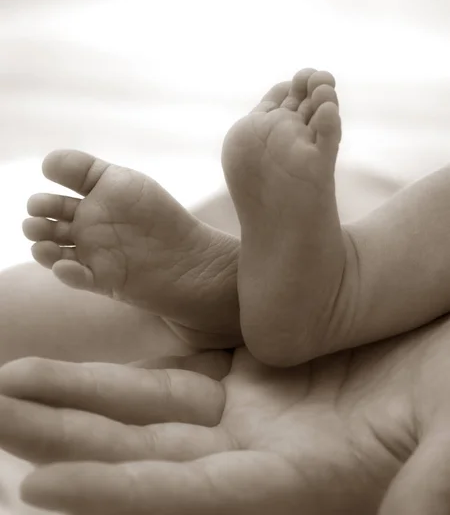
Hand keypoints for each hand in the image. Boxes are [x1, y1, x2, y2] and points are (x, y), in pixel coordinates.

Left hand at [1, 316, 449, 513]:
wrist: (438, 346)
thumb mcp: (448, 436)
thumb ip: (426, 484)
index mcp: (294, 480)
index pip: (187, 496)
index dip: (115, 491)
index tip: (39, 487)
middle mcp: (253, 454)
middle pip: (141, 452)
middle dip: (64, 438)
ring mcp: (245, 413)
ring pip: (141, 410)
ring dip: (76, 398)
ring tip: (10, 384)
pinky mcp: (245, 376)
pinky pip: (168, 378)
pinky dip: (118, 378)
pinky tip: (75, 371)